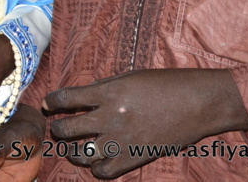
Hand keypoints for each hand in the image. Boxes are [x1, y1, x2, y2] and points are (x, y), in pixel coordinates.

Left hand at [44, 68, 247, 178]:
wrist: (198, 103)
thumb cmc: (166, 84)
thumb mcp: (129, 77)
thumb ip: (103, 87)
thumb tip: (81, 97)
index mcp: (108, 92)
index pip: (65, 98)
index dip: (51, 102)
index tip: (48, 104)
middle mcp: (110, 116)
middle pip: (66, 129)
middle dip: (57, 129)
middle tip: (59, 128)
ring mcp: (122, 139)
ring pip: (81, 153)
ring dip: (72, 150)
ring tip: (73, 147)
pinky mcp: (135, 157)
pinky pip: (104, 171)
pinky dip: (95, 168)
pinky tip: (96, 161)